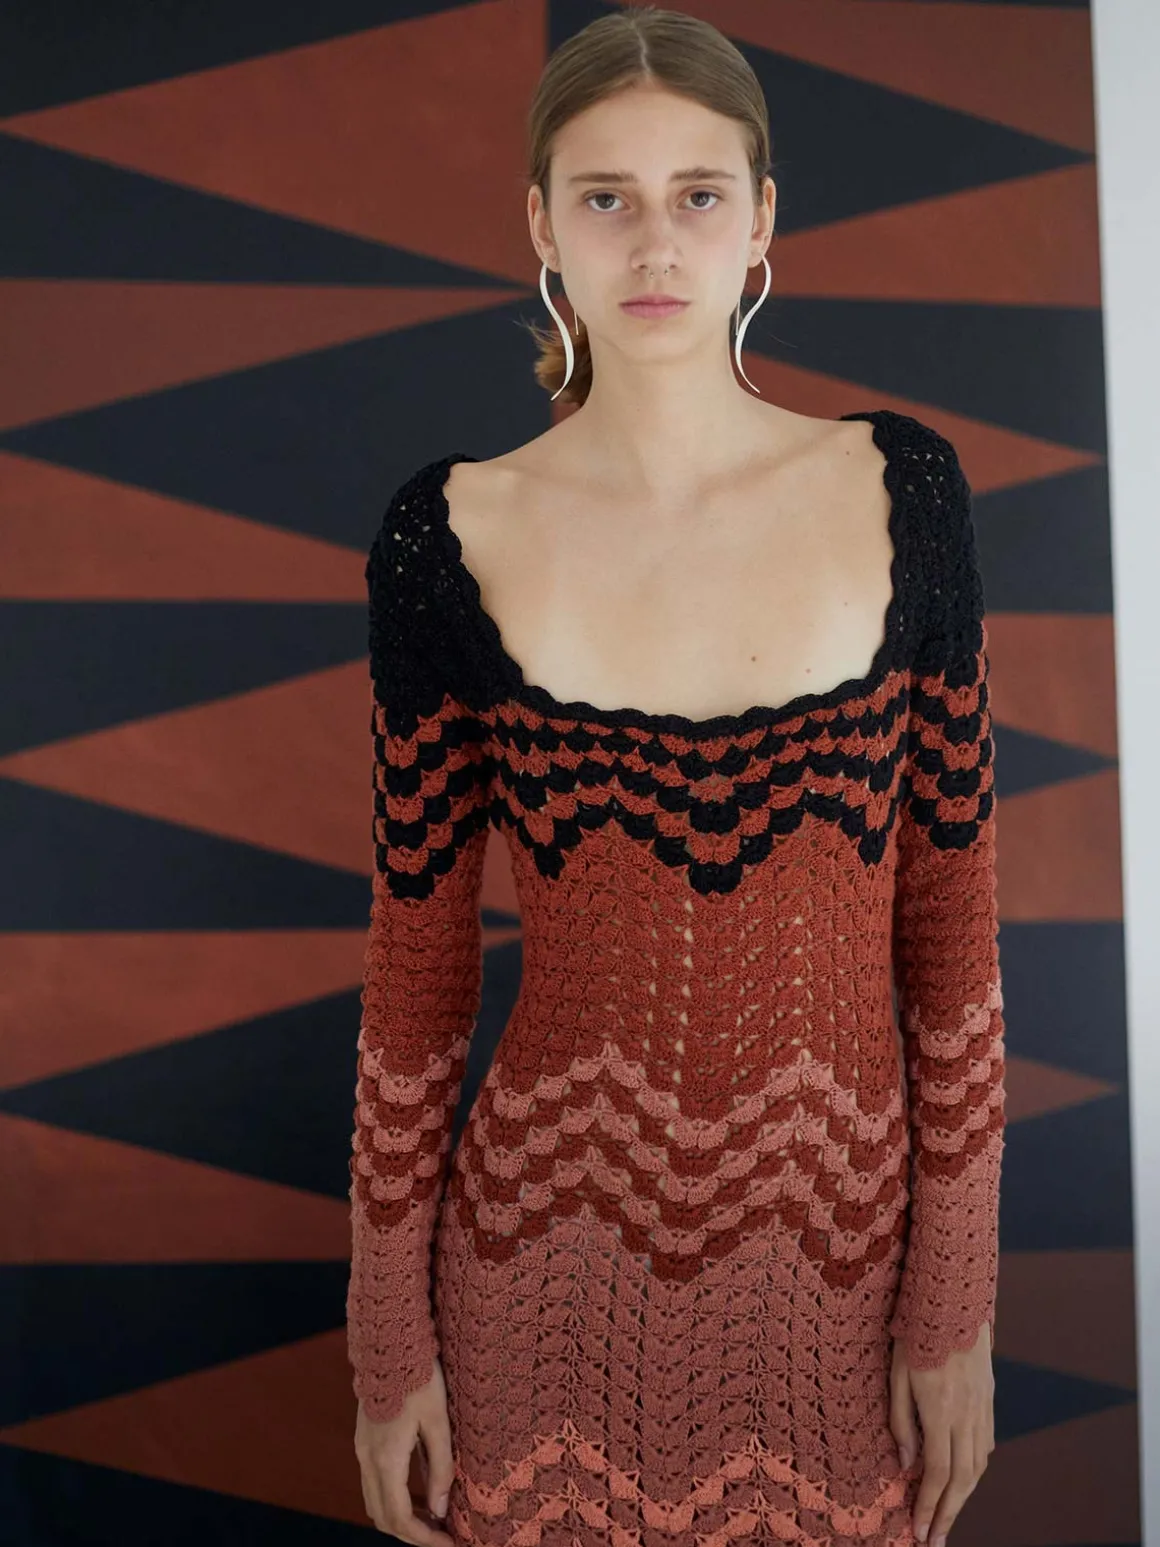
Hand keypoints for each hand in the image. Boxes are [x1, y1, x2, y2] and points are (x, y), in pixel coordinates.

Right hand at [354, 1359, 455, 1542]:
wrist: (389, 1343)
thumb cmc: (419, 1378)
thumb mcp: (438, 1422)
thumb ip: (440, 1468)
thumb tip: (440, 1510)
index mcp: (386, 1458)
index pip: (400, 1518)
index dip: (424, 1539)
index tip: (450, 1543)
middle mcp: (368, 1459)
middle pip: (383, 1517)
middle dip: (412, 1534)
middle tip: (443, 1535)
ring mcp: (362, 1449)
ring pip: (375, 1502)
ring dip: (401, 1518)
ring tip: (433, 1517)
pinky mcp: (364, 1439)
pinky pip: (373, 1483)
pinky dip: (393, 1498)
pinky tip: (417, 1491)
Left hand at [889, 1322, 995, 1544]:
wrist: (954, 1298)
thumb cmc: (916, 1332)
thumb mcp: (897, 1374)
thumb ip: (901, 1422)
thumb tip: (907, 1465)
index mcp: (941, 1410)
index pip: (936, 1473)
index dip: (929, 1506)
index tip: (920, 1531)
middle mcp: (968, 1414)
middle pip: (962, 1479)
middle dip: (948, 1514)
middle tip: (935, 1540)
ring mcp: (983, 1407)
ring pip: (979, 1465)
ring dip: (964, 1496)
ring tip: (947, 1515)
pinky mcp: (989, 1398)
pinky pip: (986, 1444)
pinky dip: (975, 1469)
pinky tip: (963, 1477)